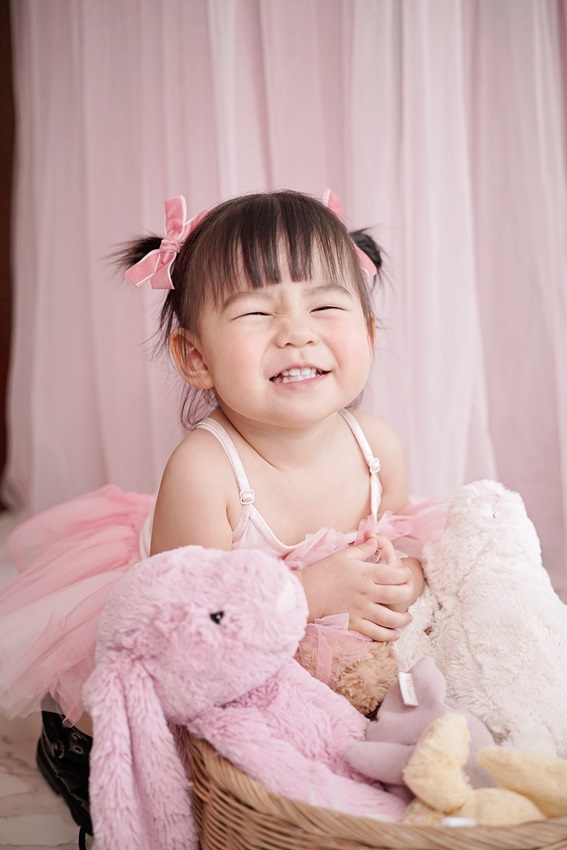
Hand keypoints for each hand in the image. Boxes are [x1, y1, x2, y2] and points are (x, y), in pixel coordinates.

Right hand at [299, 536, 414, 641]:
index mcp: (365, 573)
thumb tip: (376, 541)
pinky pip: (375, 632)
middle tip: (409, 591)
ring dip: (403, 619)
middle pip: (397, 594)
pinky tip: (395, 634)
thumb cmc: (323, 571)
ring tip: (408, 617)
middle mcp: (367, 592)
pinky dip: (388, 635)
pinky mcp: (354, 623)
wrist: (305, 593)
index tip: (406, 573)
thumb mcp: (343, 555)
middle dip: (408, 593)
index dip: (404, 574)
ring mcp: (361, 610)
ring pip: (391, 618)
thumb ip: (363, 549)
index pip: (394, 573)